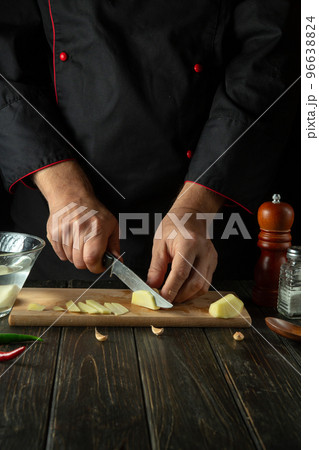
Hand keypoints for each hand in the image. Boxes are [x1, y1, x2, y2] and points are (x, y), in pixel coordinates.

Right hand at [33, 160, 119, 272]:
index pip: (92, 259)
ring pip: (70, 260)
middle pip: (80, 263)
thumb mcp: (111, 225)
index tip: (100, 265)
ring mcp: (64, 232)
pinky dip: (66, 253)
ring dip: (76, 257)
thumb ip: (114, 246)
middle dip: (87, 263)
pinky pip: (60, 255)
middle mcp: (79, 230)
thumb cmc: (93, 211)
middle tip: (91, 253)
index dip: (97, 267)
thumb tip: (116, 262)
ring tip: (81, 243)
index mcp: (96, 229)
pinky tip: (72, 241)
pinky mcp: (54, 234)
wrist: (72, 196)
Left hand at [147, 183, 222, 302]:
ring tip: (174, 297)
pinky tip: (183, 289)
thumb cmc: (174, 226)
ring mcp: (211, 257)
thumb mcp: (159, 244)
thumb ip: (156, 267)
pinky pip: (205, 282)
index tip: (162, 299)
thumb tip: (152, 286)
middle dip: (180, 296)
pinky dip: (194, 290)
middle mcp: (204, 251)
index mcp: (188, 244)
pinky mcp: (213, 262)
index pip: (181, 273)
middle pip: (195, 283)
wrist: (191, 216)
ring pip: (203, 286)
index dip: (171, 289)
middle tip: (167, 301)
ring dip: (188, 296)